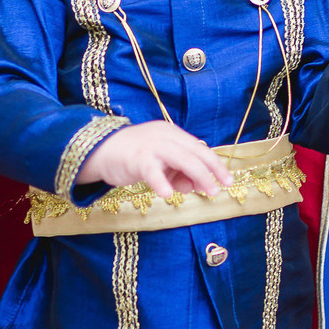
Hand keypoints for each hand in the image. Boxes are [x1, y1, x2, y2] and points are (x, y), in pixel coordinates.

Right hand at [78, 121, 233, 198]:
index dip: (216, 165)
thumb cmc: (133, 157)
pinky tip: (168, 194)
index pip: (200, 149)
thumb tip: (197, 186)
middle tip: (222, 189)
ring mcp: (151, 145)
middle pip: (195, 153)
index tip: (228, 180)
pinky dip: (161, 182)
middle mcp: (165, 136)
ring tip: (208, 192)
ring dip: (198, 176)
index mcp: (172, 134)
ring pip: (181, 160)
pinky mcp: (136, 158)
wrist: (100, 150)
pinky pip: (152, 171)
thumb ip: (178, 173)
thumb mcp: (160, 164)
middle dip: (212, 171)